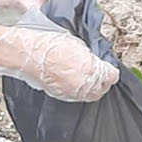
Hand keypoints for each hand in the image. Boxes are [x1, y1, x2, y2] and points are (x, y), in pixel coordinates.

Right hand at [0, 26, 118, 101]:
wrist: (29, 54)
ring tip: (88, 77)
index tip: (109, 68)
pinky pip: (78, 96)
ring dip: (93, 87)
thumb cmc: (50, 45)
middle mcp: (84, 84)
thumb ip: (92, 57)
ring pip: (91, 95)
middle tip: (101, 72)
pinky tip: (76, 81)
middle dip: (103, 80)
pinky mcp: (62, 96)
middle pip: (103, 88)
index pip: (111, 76)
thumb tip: (99, 62)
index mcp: (91, 69)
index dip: (111, 71)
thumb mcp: (79, 45)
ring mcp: (73, 92)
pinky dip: (80, 90)